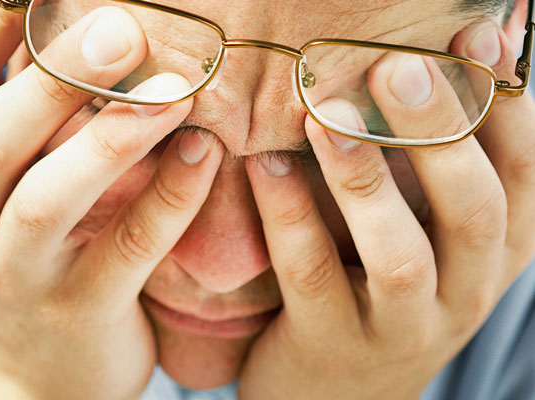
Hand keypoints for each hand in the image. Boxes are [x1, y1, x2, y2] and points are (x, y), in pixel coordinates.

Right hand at [0, 2, 222, 398]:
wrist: (25, 375)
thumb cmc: (16, 247)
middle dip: (53, 79)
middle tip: (122, 28)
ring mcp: (15, 272)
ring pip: (46, 202)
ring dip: (111, 142)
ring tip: (174, 90)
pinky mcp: (77, 311)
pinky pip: (125, 252)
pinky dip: (168, 200)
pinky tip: (206, 153)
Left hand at [239, 19, 534, 398]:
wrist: (336, 397)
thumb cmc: (381, 286)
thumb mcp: (429, 231)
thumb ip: (439, 159)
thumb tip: (464, 45)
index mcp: (498, 249)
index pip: (524, 171)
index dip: (503, 101)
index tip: (472, 33)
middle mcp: (467, 289)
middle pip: (474, 209)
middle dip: (440, 132)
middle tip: (398, 65)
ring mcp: (404, 326)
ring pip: (400, 253)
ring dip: (365, 177)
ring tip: (324, 112)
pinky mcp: (333, 344)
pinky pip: (313, 276)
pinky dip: (291, 217)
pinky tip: (266, 164)